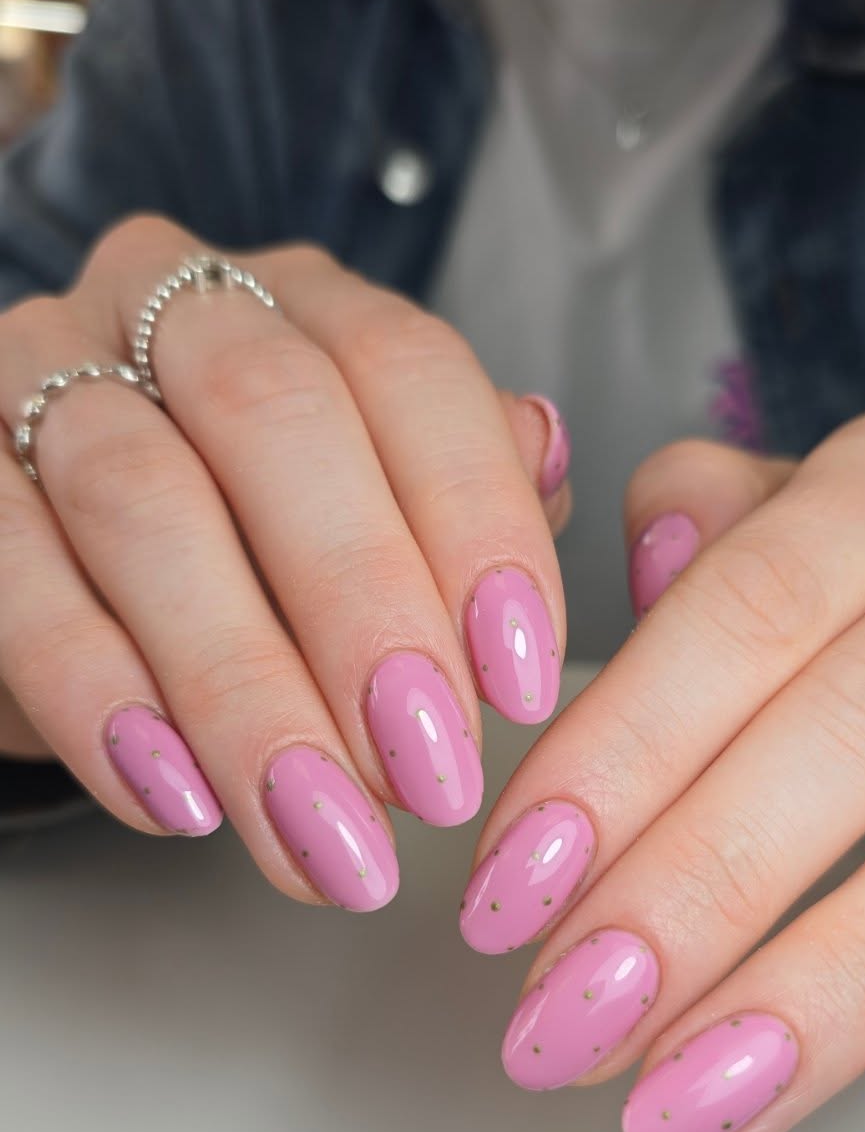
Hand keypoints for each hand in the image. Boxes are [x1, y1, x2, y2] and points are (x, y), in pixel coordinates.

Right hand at [0, 217, 569, 910]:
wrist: (73, 559)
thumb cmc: (257, 537)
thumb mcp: (377, 501)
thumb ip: (465, 480)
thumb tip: (544, 459)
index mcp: (305, 304)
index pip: (407, 370)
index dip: (474, 525)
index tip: (520, 686)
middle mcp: (171, 309)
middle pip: (275, 418)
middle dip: (363, 610)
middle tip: (428, 777)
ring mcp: (42, 379)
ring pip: (139, 501)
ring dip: (243, 685)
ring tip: (318, 827)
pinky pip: (13, 578)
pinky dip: (101, 700)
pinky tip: (178, 800)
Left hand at [461, 404, 864, 1131]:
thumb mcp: (794, 502)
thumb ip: (708, 519)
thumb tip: (648, 562)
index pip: (748, 606)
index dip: (623, 754)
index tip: (510, 891)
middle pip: (864, 725)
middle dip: (702, 890)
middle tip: (573, 1019)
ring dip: (828, 990)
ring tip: (688, 1102)